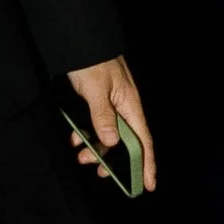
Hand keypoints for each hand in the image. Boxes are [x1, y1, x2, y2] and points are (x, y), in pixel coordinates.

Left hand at [65, 55, 156, 192]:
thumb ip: (103, 116)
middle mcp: (124, 107)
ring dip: (96, 147)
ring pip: (109, 134)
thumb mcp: (96, 89)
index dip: (147, 164)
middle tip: (99, 171)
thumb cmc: (91, 60)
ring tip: (80, 154)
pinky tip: (75, 138)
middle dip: (114, 159)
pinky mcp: (100, 100)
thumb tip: (111, 141)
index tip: (148, 185)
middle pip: (126, 141)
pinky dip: (88, 134)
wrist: (80, 38)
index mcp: (130, 105)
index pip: (143, 141)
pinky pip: (98, 124)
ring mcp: (113, 103)